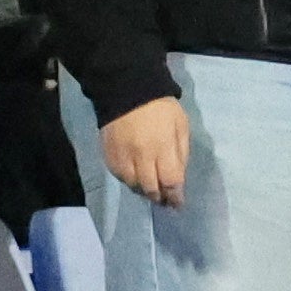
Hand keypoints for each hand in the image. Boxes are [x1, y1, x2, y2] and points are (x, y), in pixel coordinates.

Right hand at [99, 95, 191, 209]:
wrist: (126, 87)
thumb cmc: (160, 107)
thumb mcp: (181, 125)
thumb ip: (181, 153)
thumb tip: (178, 176)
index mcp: (163, 147)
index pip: (170, 182)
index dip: (175, 197)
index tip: (177, 204)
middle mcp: (141, 155)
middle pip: (150, 188)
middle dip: (159, 197)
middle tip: (164, 200)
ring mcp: (122, 155)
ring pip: (133, 185)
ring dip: (143, 190)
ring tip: (149, 189)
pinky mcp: (108, 152)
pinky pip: (118, 175)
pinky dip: (127, 180)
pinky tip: (133, 177)